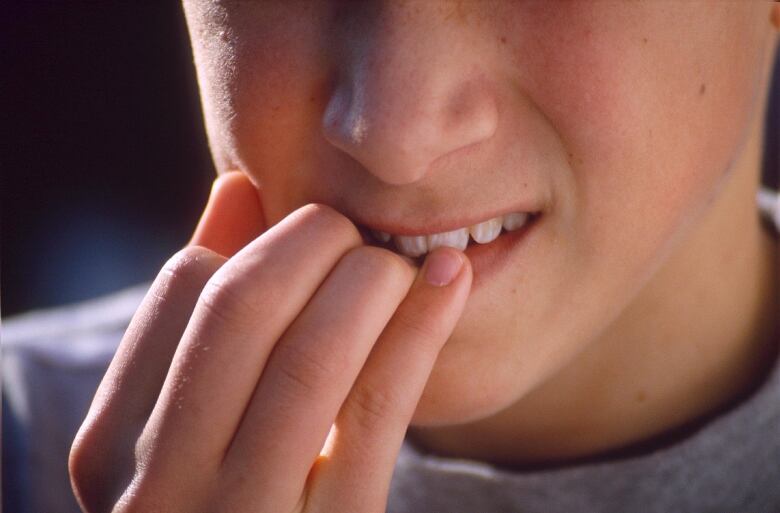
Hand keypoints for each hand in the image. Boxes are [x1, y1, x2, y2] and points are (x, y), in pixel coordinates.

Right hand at [69, 171, 471, 512]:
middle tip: (354, 232)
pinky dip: (419, 329)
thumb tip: (235, 189)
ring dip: (368, 280)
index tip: (307, 236)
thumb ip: (198, 312)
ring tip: (402, 261)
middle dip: (312, 241)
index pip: (182, 286)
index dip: (255, 242)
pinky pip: (379, 413)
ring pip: (310, 356)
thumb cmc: (228, 494)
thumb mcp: (189, 416)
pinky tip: (451, 282)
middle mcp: (158, 488)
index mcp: (111, 448)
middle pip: (241, 307)